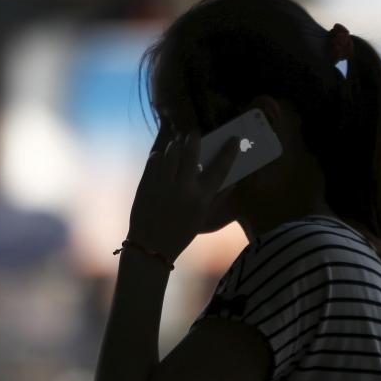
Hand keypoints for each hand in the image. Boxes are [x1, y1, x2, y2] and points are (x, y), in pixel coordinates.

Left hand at [127, 122, 238, 262]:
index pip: (220, 168)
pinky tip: (162, 159)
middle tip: (194, 134)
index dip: (229, 151)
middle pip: (191, 152)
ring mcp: (163, 184)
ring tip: (177, 145)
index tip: (234, 139)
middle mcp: (184, 188)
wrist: (152, 246)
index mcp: (202, 198)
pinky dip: (159, 156)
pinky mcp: (146, 183)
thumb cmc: (182, 232)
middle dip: (194, 138)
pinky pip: (154, 159)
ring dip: (176, 145)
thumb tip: (232, 181)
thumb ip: (219, 198)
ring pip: (171, 151)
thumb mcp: (204, 217)